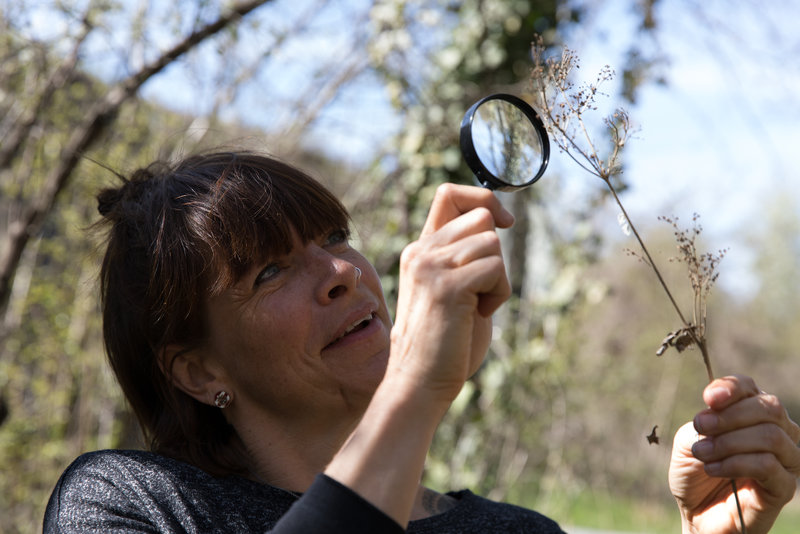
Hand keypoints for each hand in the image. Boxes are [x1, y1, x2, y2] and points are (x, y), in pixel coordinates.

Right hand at [388, 183, 512, 403]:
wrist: (420, 380)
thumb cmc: (445, 341)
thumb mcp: (453, 287)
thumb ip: (466, 256)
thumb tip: (498, 222)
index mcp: (421, 249)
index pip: (450, 193)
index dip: (483, 198)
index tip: (505, 224)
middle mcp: (421, 251)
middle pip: (481, 216)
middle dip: (495, 252)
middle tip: (482, 288)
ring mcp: (430, 266)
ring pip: (492, 242)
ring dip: (499, 277)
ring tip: (478, 306)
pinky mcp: (446, 287)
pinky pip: (495, 268)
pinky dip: (499, 293)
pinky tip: (478, 315)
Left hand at [669, 375, 799, 532]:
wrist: (696, 514)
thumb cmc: (694, 473)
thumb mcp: (689, 440)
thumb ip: (704, 421)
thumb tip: (717, 407)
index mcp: (751, 414)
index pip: (750, 387)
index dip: (731, 388)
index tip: (708, 398)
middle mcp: (776, 431)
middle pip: (768, 407)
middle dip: (729, 416)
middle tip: (701, 428)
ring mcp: (785, 459)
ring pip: (771, 435)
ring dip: (729, 442)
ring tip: (703, 454)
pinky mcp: (784, 486)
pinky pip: (769, 465)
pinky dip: (736, 463)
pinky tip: (714, 469)